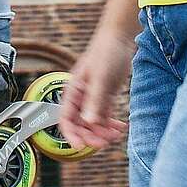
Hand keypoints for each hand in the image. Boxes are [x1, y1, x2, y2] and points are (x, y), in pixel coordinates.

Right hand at [56, 29, 132, 150]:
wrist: (119, 39)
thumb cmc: (105, 53)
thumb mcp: (100, 78)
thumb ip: (94, 101)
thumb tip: (89, 122)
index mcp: (73, 92)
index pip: (66, 119)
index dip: (71, 135)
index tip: (79, 147)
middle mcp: (81, 97)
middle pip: (80, 124)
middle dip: (91, 135)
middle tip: (104, 142)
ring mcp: (93, 97)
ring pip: (94, 122)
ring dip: (103, 131)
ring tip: (116, 134)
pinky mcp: (104, 96)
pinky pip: (105, 116)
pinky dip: (111, 124)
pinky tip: (121, 128)